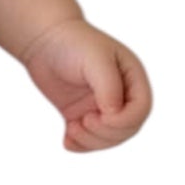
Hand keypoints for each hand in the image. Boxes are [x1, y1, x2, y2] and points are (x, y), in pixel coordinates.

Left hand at [20, 17, 152, 152]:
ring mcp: (101, 106)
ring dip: (92, 141)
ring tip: (72, 128)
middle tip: (83, 121)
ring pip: (108, 138)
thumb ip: (109, 86)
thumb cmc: (73, 43)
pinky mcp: (82, 114)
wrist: (44, 39)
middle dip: (106, 133)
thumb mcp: (94, 59)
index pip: (141, 109)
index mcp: (132, 78)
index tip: (97, 115)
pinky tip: (67, 141)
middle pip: (127, 129)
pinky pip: (88, 140)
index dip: (123, 121)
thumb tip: (114, 113)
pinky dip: (80, 145)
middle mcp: (120, 94)